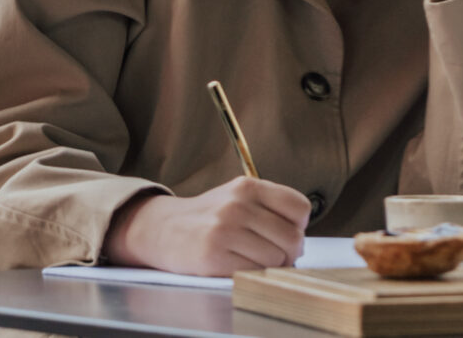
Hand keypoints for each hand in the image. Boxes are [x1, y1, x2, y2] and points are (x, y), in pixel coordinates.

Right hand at [102, 176, 310, 275]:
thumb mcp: (238, 197)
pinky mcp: (212, 256)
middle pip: (292, 238)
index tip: (285, 233)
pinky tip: (236, 266)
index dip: (299, 226)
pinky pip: (253, 273)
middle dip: (288, 253)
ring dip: (269, 267)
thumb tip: (300, 241)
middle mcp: (237, 205)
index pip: (300, 208)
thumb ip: (270, 209)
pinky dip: (251, 275)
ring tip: (251, 260)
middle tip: (273, 255)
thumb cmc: (209, 217)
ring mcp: (224, 230)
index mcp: (248, 186)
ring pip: (275, 259)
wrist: (163, 228)